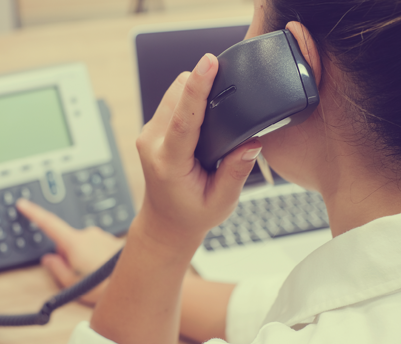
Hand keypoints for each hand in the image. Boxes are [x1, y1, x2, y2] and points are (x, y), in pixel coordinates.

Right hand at [16, 198, 123, 304]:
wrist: (135, 283)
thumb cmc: (105, 287)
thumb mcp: (72, 284)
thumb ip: (57, 268)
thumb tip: (49, 259)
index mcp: (74, 242)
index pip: (49, 223)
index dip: (34, 213)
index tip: (23, 204)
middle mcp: (89, 234)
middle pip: (67, 240)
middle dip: (68, 254)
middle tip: (77, 274)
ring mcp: (102, 236)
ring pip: (83, 244)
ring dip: (84, 256)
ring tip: (95, 275)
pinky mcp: (112, 240)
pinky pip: (97, 246)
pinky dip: (97, 256)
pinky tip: (104, 269)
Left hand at [135, 53, 261, 252]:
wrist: (166, 222)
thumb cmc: (191, 214)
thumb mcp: (221, 202)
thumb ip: (236, 172)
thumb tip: (252, 142)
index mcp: (169, 163)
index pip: (183, 118)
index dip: (198, 87)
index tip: (209, 63)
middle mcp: (152, 143)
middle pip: (177, 94)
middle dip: (201, 85)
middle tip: (227, 93)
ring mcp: (148, 134)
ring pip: (172, 93)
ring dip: (194, 92)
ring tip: (214, 110)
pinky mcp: (151, 129)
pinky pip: (170, 101)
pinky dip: (188, 100)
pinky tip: (202, 116)